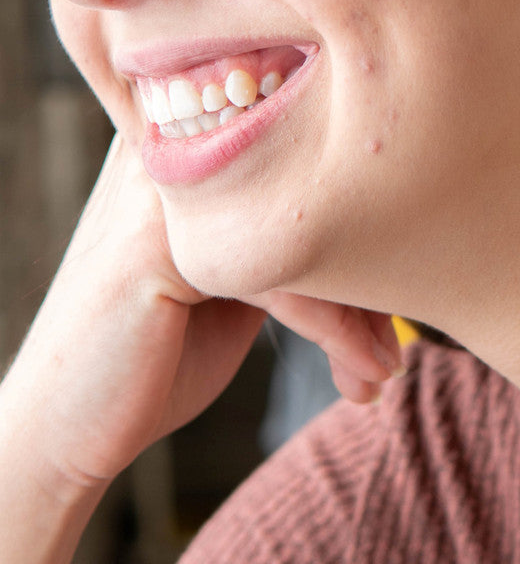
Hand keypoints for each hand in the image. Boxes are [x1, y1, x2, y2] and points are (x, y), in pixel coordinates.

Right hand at [2, 133, 399, 492]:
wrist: (68, 424)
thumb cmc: (160, 350)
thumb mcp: (241, 279)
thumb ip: (290, 234)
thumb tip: (396, 234)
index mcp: (198, 139)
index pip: (311, 152)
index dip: (368, 224)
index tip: (407, 290)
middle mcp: (179, 144)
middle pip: (314, 185)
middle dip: (370, 269)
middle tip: (397, 345)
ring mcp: (164, 185)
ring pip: (305, 227)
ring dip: (359, 306)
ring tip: (386, 368)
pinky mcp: (158, 241)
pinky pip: (277, 272)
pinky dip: (330, 327)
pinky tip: (358, 373)